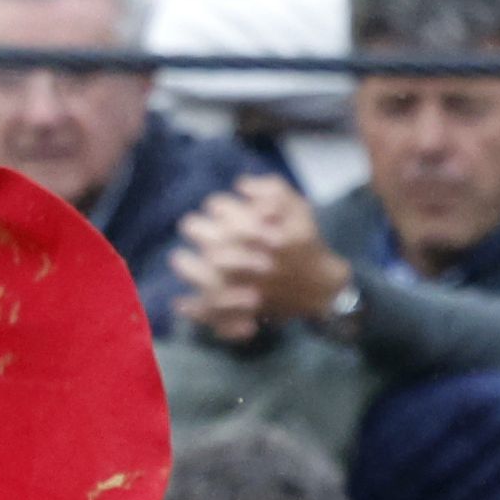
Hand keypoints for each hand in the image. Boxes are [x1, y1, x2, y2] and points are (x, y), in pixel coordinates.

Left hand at [177, 181, 345, 335]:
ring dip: (186, 266)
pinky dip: (194, 311)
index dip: (216, 207)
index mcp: (259, 232)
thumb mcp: (298, 208)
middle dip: (196, 229)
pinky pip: (212, 315)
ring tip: (179, 259)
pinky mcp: (243, 313)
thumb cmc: (307, 243)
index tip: (214, 209)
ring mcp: (244, 288)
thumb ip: (271, 189)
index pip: (221, 210)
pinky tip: (181, 302)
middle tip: (192, 228)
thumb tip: (240, 185)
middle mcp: (248, 259)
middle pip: (206, 240)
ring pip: (202, 276)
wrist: (321, 288)